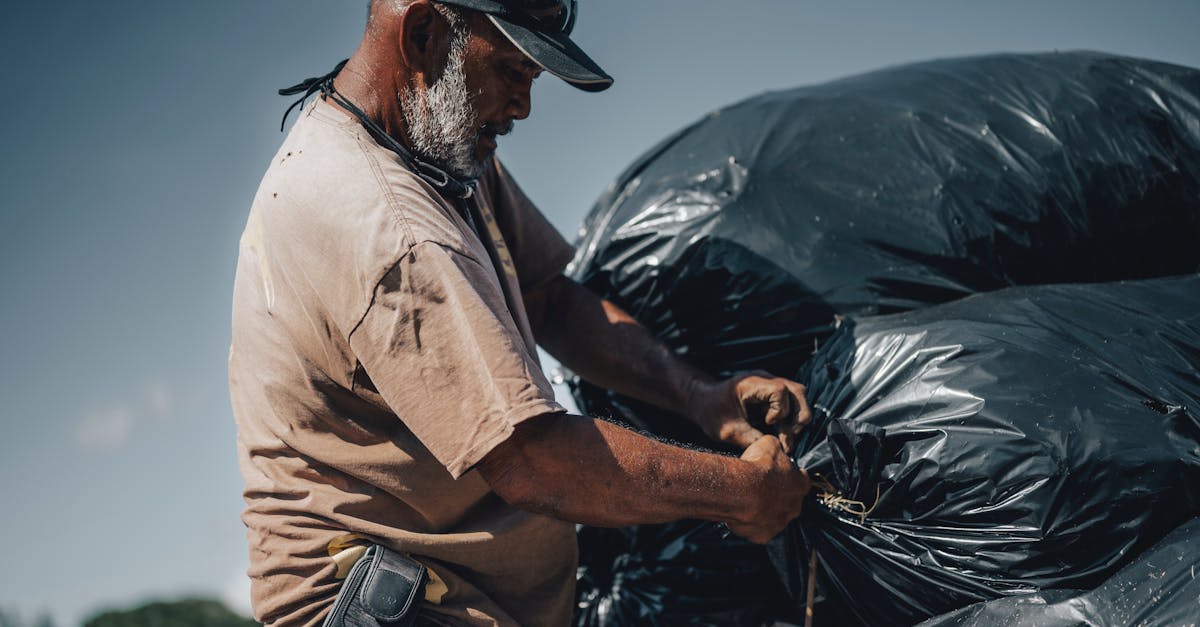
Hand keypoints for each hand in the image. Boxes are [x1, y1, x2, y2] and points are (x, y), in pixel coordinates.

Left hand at [687, 371, 811, 452]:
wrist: (702, 402)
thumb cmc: (711, 412)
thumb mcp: (728, 431)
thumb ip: (752, 440)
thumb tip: (775, 450)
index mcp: (752, 383)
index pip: (780, 390)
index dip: (780, 410)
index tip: (767, 423)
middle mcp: (764, 379)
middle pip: (797, 390)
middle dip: (798, 415)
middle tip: (788, 434)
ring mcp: (769, 385)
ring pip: (797, 396)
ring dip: (796, 417)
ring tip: (786, 436)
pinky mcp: (771, 393)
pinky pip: (790, 402)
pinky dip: (790, 418)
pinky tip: (782, 432)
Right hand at [727, 435, 810, 543]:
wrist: (739, 490)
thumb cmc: (756, 467)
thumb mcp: (769, 444)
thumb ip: (777, 448)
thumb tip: (775, 447)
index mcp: (801, 484)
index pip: (801, 480)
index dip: (789, 476)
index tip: (778, 473)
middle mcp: (795, 507)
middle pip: (789, 501)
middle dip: (778, 495)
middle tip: (761, 486)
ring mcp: (780, 523)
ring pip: (774, 517)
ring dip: (765, 510)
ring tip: (748, 500)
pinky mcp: (764, 536)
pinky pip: (759, 530)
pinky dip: (752, 523)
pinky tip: (742, 513)